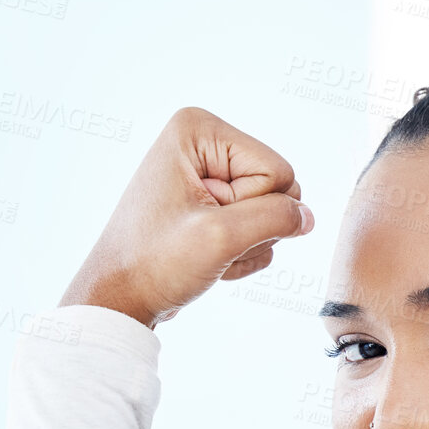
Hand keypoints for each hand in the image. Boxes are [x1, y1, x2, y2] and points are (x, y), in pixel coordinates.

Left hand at [59, 106, 314, 327]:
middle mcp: (204, 144)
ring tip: (201, 253)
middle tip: (206, 242)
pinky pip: (254, 229)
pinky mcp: (212, 205)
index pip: (277, 171)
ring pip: (269, 213)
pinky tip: (204, 260)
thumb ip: (275, 219)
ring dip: (243, 245)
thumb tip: (308, 217)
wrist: (119, 298)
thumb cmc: (154, 263)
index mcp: (199, 130)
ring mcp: (209, 176)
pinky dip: (236, 253)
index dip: (252, 209)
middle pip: (276, 189)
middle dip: (249, 227)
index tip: (206, 223)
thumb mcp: (219, 238)